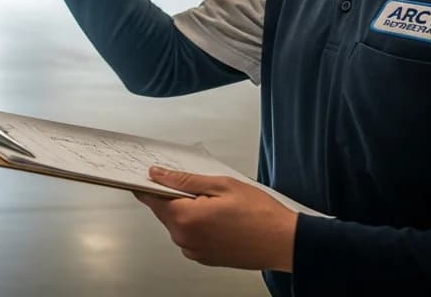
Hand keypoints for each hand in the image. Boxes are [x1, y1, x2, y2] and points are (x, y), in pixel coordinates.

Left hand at [134, 166, 297, 271]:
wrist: (284, 242)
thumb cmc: (259, 214)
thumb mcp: (220, 185)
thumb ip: (184, 179)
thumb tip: (159, 174)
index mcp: (185, 219)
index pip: (151, 198)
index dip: (148, 183)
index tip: (147, 174)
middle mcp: (185, 239)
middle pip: (165, 210)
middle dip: (174, 194)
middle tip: (198, 184)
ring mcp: (194, 251)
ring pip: (178, 222)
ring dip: (188, 209)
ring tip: (216, 201)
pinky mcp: (204, 257)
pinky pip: (190, 235)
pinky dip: (197, 223)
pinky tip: (218, 216)